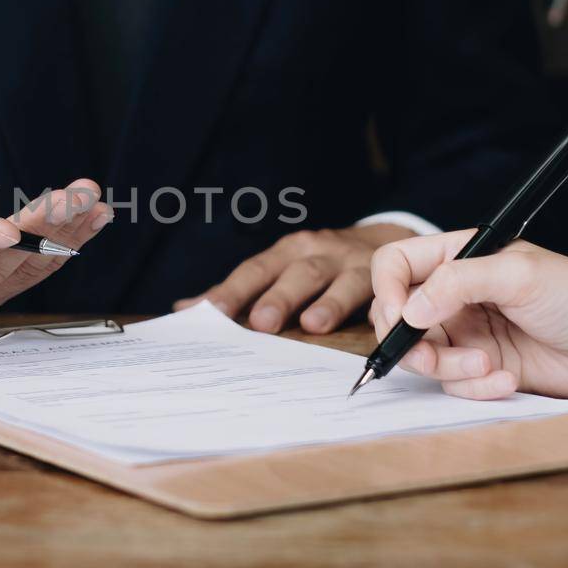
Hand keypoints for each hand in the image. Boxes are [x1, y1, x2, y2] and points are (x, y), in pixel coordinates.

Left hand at [173, 224, 414, 332]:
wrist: (384, 241)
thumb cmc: (318, 264)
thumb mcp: (280, 269)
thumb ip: (238, 290)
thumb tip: (183, 308)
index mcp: (288, 252)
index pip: (255, 270)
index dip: (233, 290)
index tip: (209, 312)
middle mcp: (319, 253)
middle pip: (296, 273)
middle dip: (278, 297)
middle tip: (260, 323)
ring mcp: (353, 265)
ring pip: (340, 282)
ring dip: (327, 303)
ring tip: (313, 325)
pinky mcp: (383, 280)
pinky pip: (380, 294)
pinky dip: (376, 308)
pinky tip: (371, 323)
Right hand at [367, 230, 567, 400]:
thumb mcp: (517, 275)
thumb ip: (457, 283)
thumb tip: (409, 309)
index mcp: (457, 259)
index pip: (396, 265)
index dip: (386, 290)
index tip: (400, 316)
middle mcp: (454, 296)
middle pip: (398, 318)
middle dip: (411, 341)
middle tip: (431, 353)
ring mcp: (466, 333)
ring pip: (423, 356)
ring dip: (449, 368)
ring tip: (486, 366)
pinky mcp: (481, 367)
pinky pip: (454, 384)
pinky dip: (474, 387)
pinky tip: (507, 378)